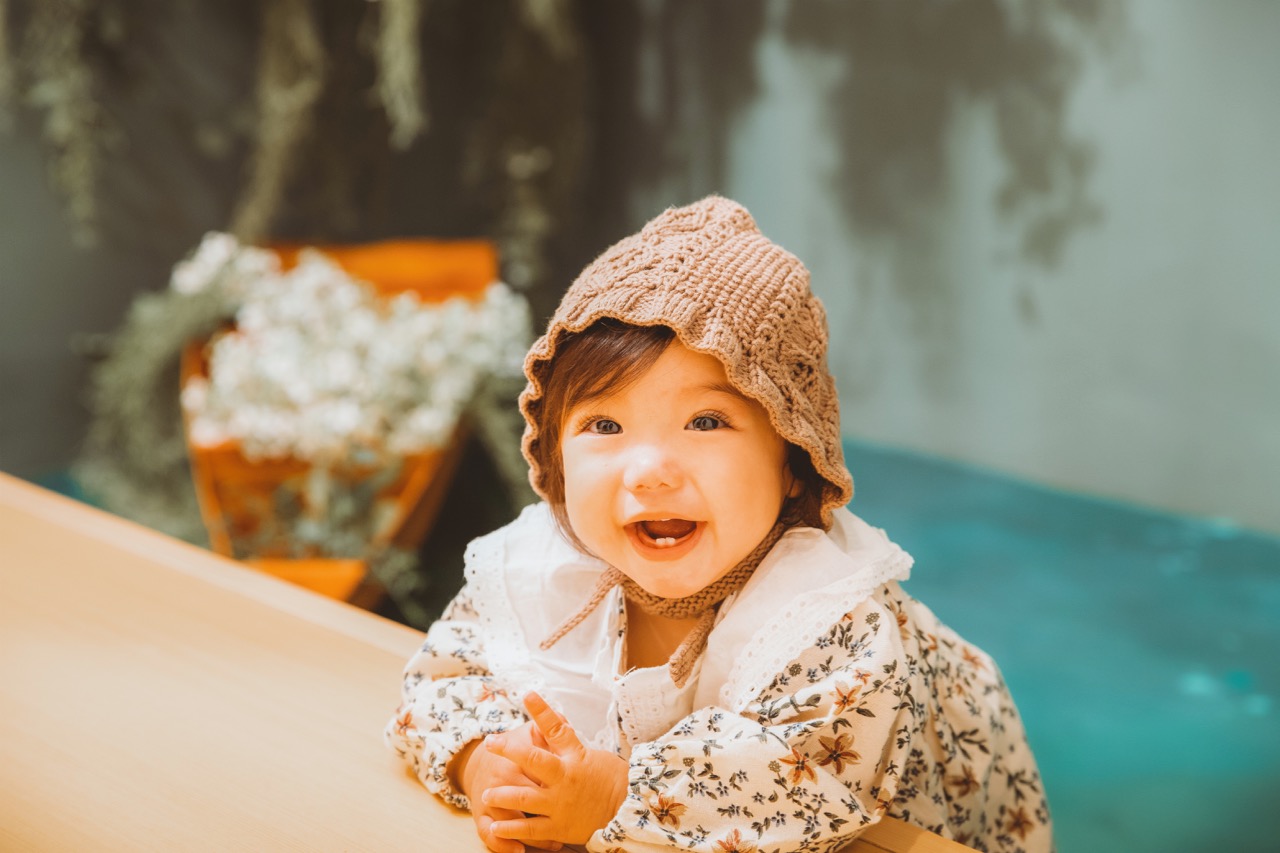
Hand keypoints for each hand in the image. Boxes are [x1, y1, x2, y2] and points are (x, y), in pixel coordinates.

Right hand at [457, 722, 562, 852]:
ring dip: (533, 835)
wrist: (480, 761)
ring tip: (554, 844)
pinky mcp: (481, 815)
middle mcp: (500, 778)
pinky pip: (489, 834)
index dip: (558, 781)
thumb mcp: (528, 734)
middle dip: (547, 809)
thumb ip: (548, 728)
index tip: (577, 787)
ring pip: (510, 821)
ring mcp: (488, 798)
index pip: (539, 770)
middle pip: (526, 799)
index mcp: (515, 757)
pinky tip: (520, 850)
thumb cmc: (514, 746)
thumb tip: (566, 721)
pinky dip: (503, 845)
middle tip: (569, 819)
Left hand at [483, 692, 628, 845]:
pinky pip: (531, 829)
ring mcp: (560, 804)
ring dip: (502, 795)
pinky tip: (496, 825)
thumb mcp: (588, 754)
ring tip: (486, 793)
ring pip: (525, 798)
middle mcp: (564, 779)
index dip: (543, 711)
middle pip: (534, 761)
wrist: (624, 810)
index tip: (528, 694)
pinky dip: (511, 828)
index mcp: (574, 757)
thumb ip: (565, 740)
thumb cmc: (607, 778)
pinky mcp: (558, 827)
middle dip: (510, 750)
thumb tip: (551, 716)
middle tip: (490, 743)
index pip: (557, 729)